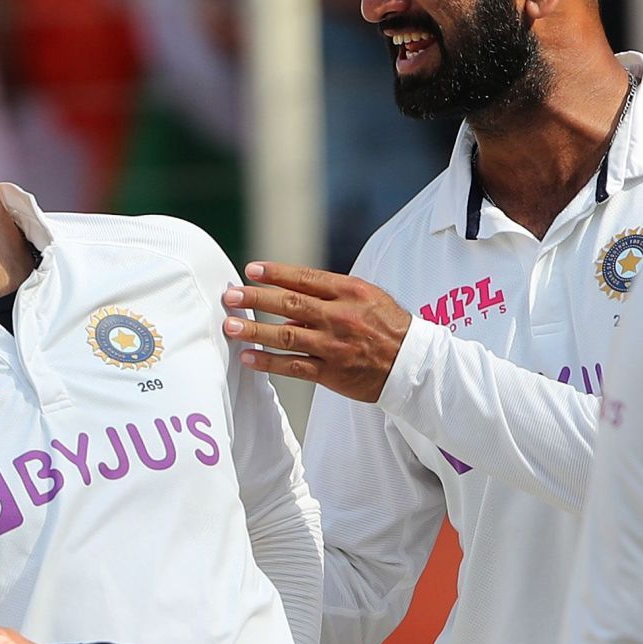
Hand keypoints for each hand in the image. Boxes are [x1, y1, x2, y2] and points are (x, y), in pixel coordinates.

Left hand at [221, 261, 412, 403]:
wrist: (412, 365)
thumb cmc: (388, 326)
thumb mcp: (368, 296)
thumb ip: (333, 292)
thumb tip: (292, 290)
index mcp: (350, 292)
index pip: (305, 278)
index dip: (275, 273)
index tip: (251, 270)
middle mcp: (340, 316)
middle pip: (289, 303)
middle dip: (256, 298)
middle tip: (230, 295)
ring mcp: (333, 346)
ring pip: (286, 335)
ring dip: (254, 330)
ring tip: (230, 326)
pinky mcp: (331, 372)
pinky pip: (293, 366)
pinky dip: (269, 362)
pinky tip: (249, 357)